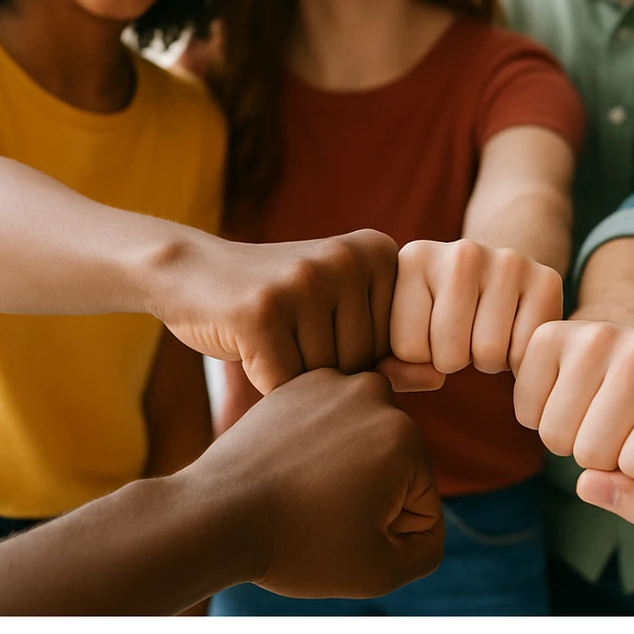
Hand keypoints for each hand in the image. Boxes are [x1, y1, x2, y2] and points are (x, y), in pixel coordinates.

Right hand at [145, 228, 398, 394]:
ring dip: (294, 376)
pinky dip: (265, 381)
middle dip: (323, 368)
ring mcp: (307, 280)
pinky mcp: (264, 309)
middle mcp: (349, 258)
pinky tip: (249, 347)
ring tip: (270, 337)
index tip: (319, 322)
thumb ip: (392, 349)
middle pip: (362, 360)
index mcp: (379, 251)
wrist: (192, 272)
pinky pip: (286, 382)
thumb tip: (442, 375)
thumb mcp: (341, 316)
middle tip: (288, 332)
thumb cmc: (278, 305)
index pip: (394, 344)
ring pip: (326, 376)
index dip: (354, 353)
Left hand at [182, 368, 444, 598]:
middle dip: (371, 493)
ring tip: (305, 490)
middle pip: (394, 464)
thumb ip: (426, 549)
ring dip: (346, 466)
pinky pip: (331, 423)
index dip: (389, 530)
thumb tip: (425, 520)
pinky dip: (317, 445)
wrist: (218, 513)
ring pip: (363, 440)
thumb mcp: (379, 571)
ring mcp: (334, 382)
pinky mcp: (302, 383)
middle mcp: (375, 394)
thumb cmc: (297, 544)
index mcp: (404, 435)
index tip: (344, 529)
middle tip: (321, 509)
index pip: (422, 498)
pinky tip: (291, 467)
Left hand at [379, 239, 562, 389]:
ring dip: (486, 361)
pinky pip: (524, 354)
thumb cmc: (439, 312)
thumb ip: (396, 366)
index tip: (430, 330)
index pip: (408, 349)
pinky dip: (518, 360)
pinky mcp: (545, 279)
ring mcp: (507, 261)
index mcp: (415, 258)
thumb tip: (431, 378)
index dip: (421, 356)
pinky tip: (512, 331)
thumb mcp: (404, 330)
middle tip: (462, 334)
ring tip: (485, 330)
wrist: (495, 275)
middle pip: (449, 355)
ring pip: (487, 355)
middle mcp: (462, 251)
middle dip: (455, 360)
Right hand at [514, 320, 633, 531]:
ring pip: (555, 435)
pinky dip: (538, 418)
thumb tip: (586, 486)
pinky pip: (525, 410)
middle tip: (620, 426)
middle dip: (603, 459)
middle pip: (594, 453)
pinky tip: (566, 395)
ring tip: (595, 411)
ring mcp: (596, 335)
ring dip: (569, 440)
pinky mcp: (552, 333)